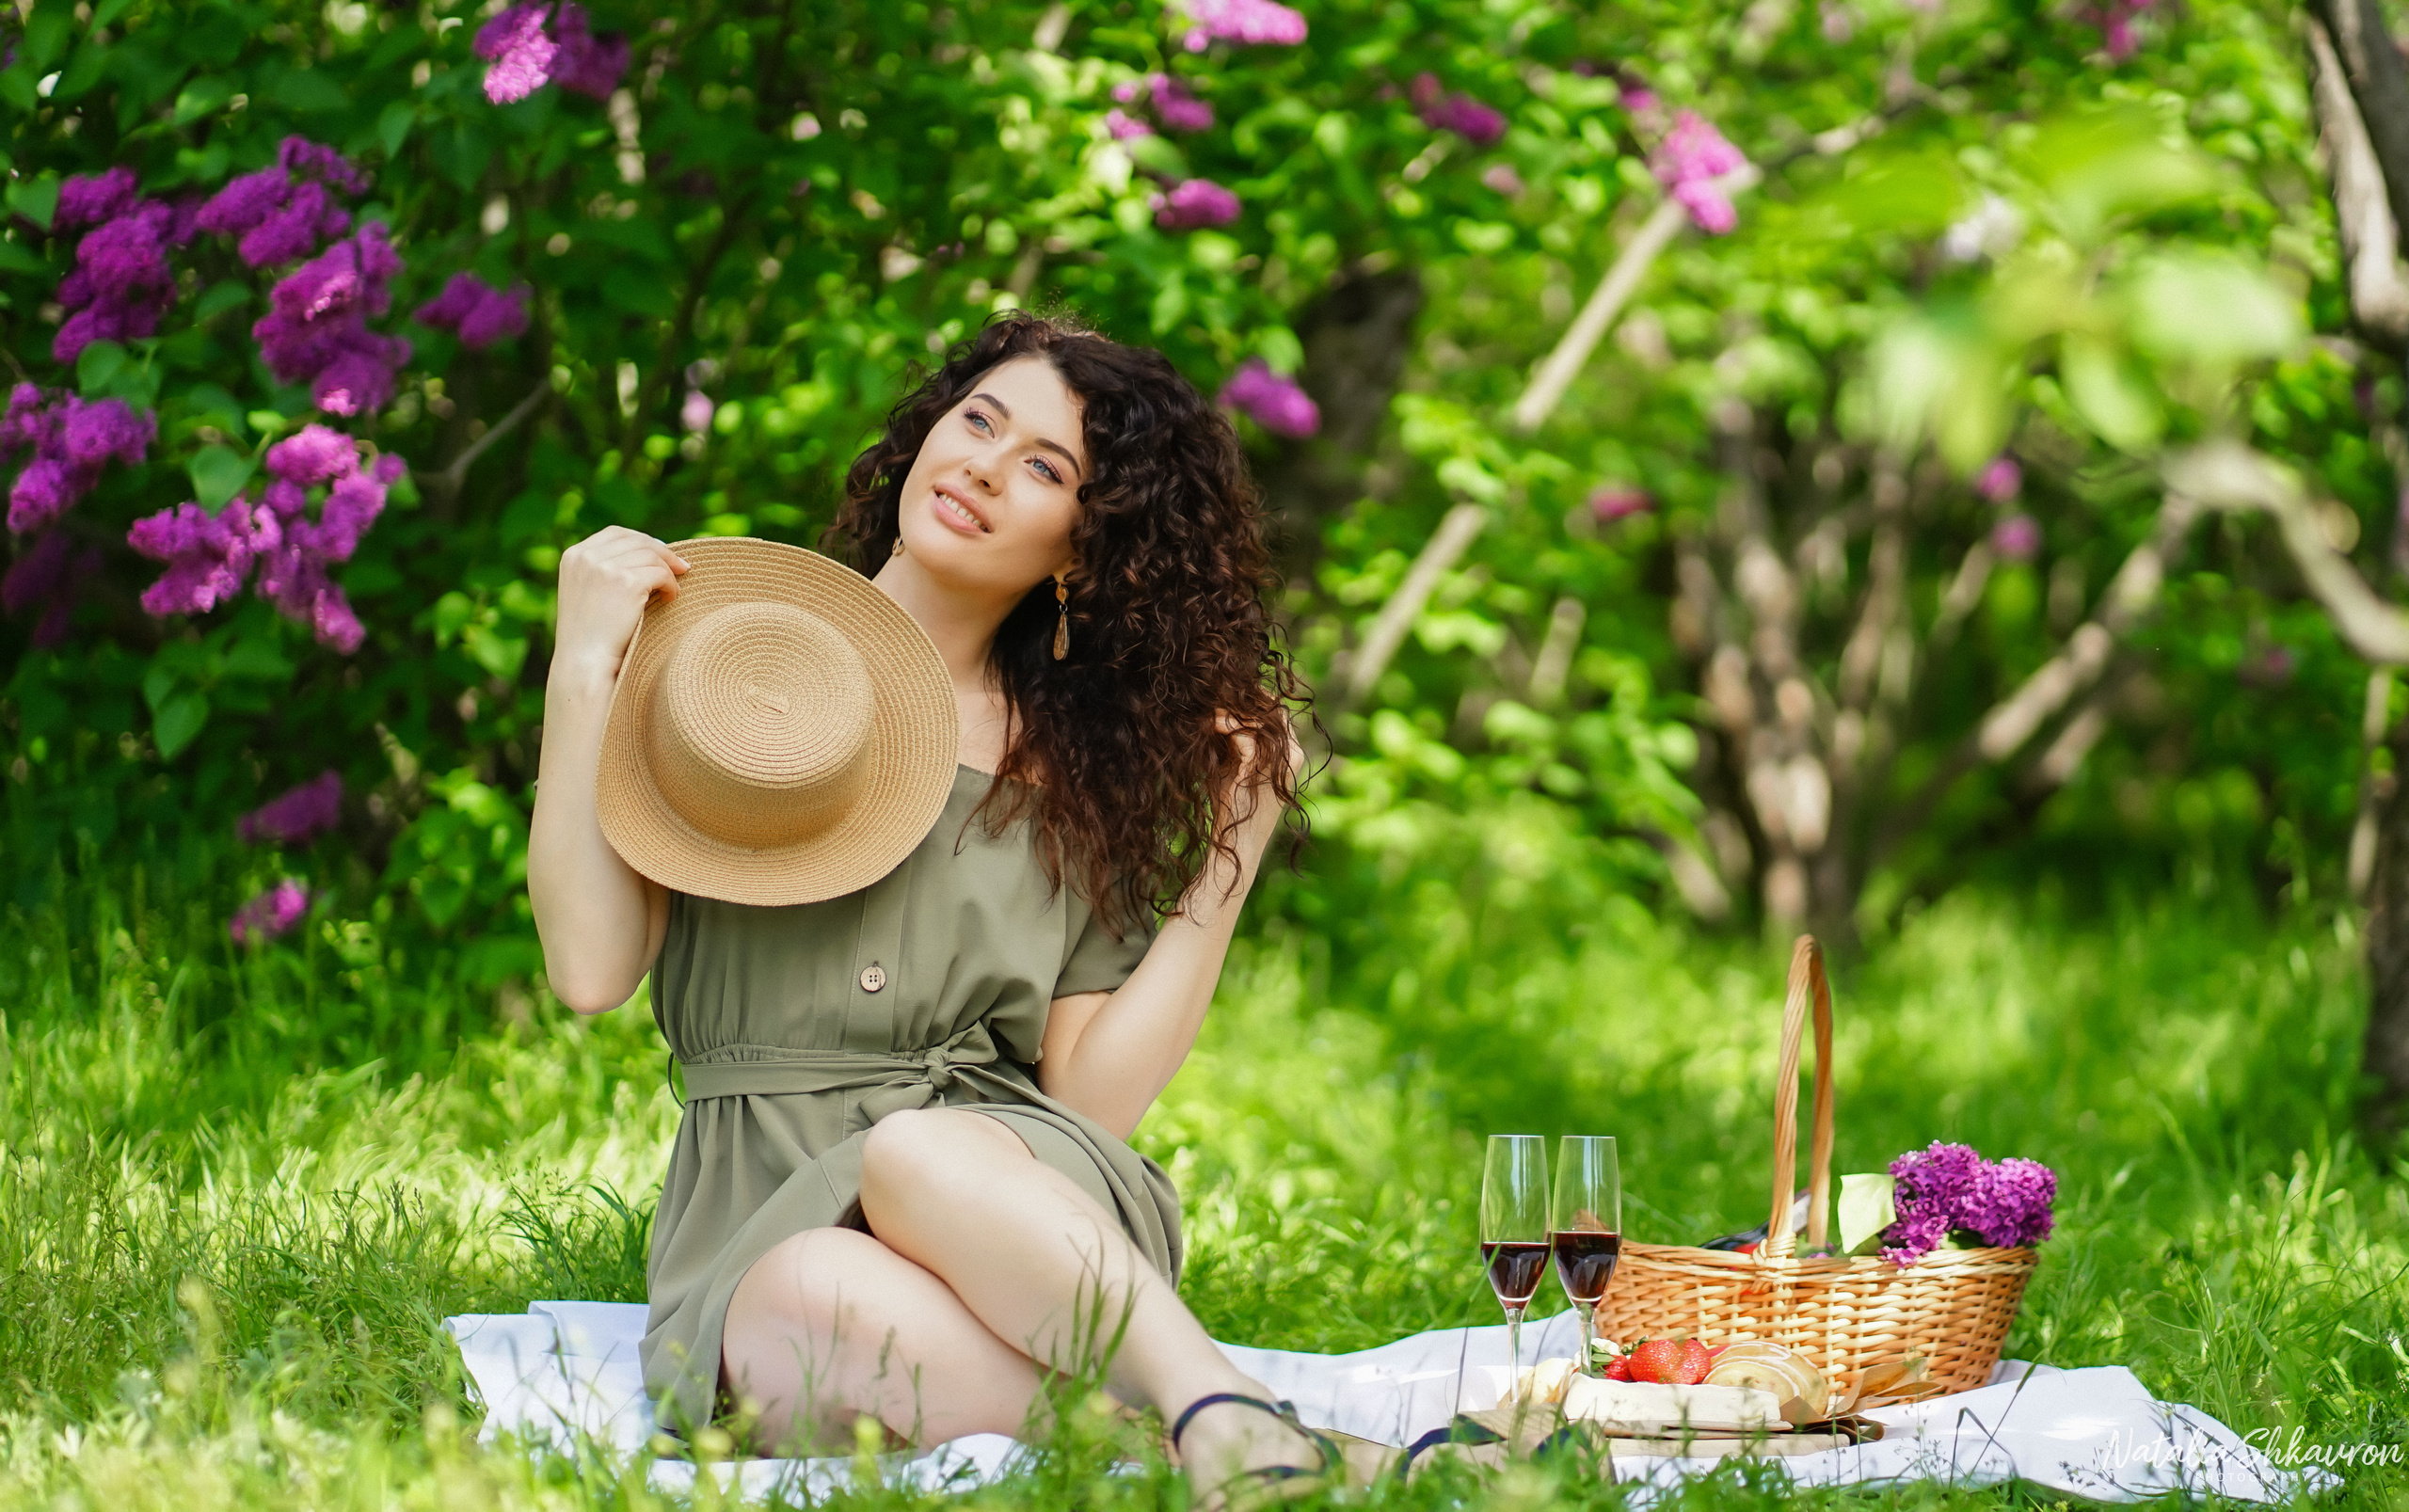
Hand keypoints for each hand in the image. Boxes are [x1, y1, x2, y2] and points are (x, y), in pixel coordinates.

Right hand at [553, 526, 687, 682]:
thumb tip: (645, 554)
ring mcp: (606, 568)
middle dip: (663, 552)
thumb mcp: (585, 593)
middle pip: (637, 541)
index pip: (615, 533)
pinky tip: (671, 598)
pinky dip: (671, 585)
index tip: (659, 552)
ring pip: (652, 556)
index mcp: (573, 555)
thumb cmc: (589, 636)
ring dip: (668, 572)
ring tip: (672, 590)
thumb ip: (603, 570)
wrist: (584, 663)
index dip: (641, 540)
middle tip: (681, 566)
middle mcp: (587, 557)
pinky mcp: (627, 582)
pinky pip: (661, 574)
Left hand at [1215, 708, 1303, 853]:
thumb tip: (1218, 707)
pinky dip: (1228, 728)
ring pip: (1259, 721)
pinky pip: (1246, 738)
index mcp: (1290, 753)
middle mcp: (1293, 755)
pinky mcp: (1263, 771)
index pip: (1278, 713)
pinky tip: (1212, 726)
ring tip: (1211, 714)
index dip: (1256, 700)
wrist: (1236, 841)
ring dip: (1232, 714)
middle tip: (1217, 699)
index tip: (1228, 694)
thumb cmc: (1233, 805)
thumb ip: (1235, 738)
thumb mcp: (1235, 764)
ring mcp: (1282, 763)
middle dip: (1244, 703)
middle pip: (1273, 712)